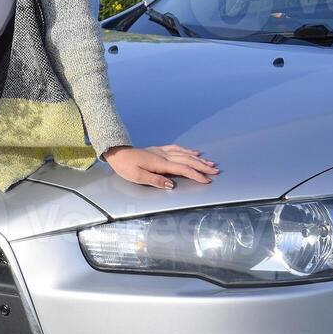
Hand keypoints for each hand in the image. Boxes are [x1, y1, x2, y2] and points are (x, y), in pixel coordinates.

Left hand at [100, 143, 219, 188]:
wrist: (117, 152)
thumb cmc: (125, 166)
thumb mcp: (137, 176)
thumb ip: (155, 180)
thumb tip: (172, 184)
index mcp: (160, 164)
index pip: (182, 169)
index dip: (196, 175)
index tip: (207, 180)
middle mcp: (163, 156)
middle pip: (187, 161)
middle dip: (202, 166)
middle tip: (216, 171)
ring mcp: (161, 151)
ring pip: (184, 154)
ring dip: (198, 159)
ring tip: (210, 163)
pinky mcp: (158, 149)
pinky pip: (176, 149)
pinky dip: (187, 150)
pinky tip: (193, 152)